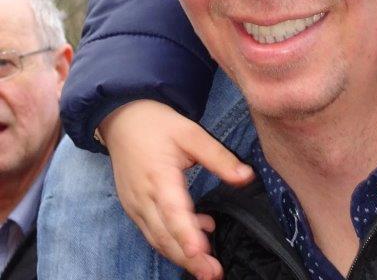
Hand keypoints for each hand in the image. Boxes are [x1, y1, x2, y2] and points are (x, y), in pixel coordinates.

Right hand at [98, 99, 254, 279]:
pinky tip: (198, 238)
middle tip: (214, 273)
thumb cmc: (159, 125)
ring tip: (208, 267)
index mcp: (159, 177)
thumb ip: (218, 157)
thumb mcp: (191, 133)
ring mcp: (135, 206)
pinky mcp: (133, 208)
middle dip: (189, 258)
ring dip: (181, 256)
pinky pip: (152, 232)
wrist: (122, 119)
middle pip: (165, 235)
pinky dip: (171, 242)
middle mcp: (143, 197)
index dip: (187, 234)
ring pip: (158, 239)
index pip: (173, 211)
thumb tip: (246, 176)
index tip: (201, 252)